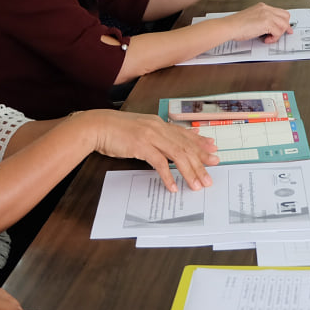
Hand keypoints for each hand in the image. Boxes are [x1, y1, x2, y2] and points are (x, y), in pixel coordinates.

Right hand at [81, 109, 218, 191]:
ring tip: (197, 185)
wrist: (97, 126)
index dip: (200, 143)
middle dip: (200, 162)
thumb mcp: (139, 129)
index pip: (185, 134)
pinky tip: (173, 186)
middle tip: (210, 175)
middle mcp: (158, 127)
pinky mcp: (141, 146)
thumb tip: (165, 147)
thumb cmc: (115, 130)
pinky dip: (168, 176)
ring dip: (189, 171)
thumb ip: (154, 135)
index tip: (213, 150)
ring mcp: (151, 136)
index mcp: (159, 123)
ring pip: (178, 155)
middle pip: (185, 146)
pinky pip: (160, 163)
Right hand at [223, 3, 291, 44]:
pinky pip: (278, 32)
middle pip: (285, 16)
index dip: (284, 22)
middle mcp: (266, 9)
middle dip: (284, 27)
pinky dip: (273, 38)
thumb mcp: (251, 18)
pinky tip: (266, 39)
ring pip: (284, 24)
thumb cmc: (235, 25)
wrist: (229, 26)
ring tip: (269, 38)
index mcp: (262, 7)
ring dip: (278, 34)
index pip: (279, 12)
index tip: (285, 28)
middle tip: (281, 34)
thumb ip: (262, 20)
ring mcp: (267, 15)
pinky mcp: (267, 22)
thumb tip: (269, 29)